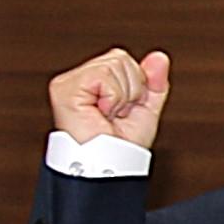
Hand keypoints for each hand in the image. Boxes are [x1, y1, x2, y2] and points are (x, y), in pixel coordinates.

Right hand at [46, 48, 170, 152]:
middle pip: (119, 58)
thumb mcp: (146, 109)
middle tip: (117, 114)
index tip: (126, 110)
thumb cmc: (123, 146)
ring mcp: (68, 82)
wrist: (110, 166)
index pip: (123, 59)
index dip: (136, 85)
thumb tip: (159, 57)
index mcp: (93, 82)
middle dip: (131, 89)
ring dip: (122, 96)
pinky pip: (103, 75)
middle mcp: (77, 79)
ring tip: (108, 114)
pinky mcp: (64, 88)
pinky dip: (113, 97)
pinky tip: (101, 112)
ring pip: (113, 65)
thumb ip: (154, 82)